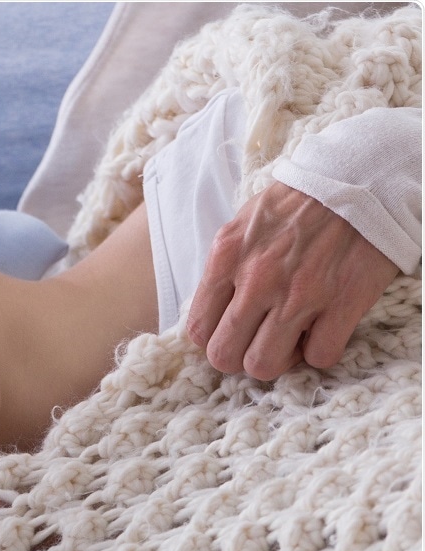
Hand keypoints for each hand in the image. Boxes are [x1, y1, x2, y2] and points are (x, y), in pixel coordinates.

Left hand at [186, 181, 398, 379]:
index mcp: (227, 258)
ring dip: (276, 360)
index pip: (197, 328)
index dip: (213, 340)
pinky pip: (319, 356)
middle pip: (224, 355)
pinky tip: (321, 330)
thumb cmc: (298, 203)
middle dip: (237, 358)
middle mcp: (257, 280)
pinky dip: (319, 352)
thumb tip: (213, 310)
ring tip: (288, 340)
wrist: (358, 180)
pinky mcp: (341, 304)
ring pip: (264, 365)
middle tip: (256, 343)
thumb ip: (225, 267)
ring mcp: (299, 295)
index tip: (229, 334)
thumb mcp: (243, 225)